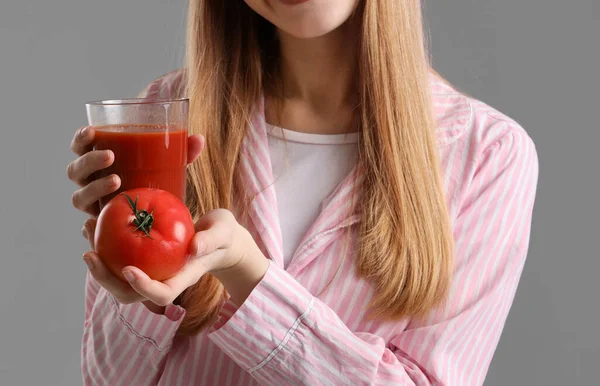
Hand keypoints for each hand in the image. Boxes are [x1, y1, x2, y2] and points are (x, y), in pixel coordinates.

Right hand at [66, 126, 203, 215]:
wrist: (162, 219)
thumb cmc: (160, 182)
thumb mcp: (171, 165)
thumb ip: (183, 151)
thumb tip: (198, 139)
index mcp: (100, 162)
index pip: (80, 147)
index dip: (80, 139)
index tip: (92, 131)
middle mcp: (90, 182)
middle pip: (75, 170)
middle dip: (89, 160)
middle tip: (111, 156)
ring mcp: (94, 204)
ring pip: (79, 197)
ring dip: (95, 186)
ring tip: (117, 181)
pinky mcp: (101, 224)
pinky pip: (90, 225)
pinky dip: (92, 222)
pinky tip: (100, 219)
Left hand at [82, 209, 267, 308]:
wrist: (217, 237)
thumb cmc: (222, 234)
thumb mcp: (222, 230)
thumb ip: (211, 238)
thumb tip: (195, 247)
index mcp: (183, 278)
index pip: (162, 294)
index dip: (143, 288)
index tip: (127, 269)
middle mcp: (163, 279)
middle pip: (130, 294)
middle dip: (106, 280)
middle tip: (90, 254)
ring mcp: (151, 271)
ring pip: (118, 279)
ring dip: (98, 262)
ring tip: (86, 229)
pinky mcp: (142, 259)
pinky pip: (117, 258)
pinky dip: (103, 244)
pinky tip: (93, 223)